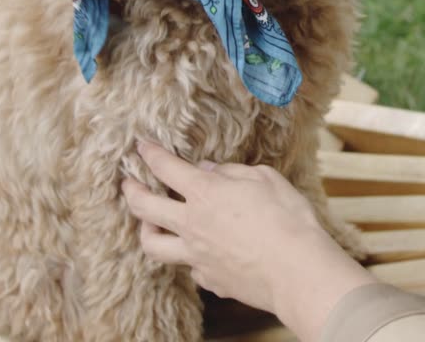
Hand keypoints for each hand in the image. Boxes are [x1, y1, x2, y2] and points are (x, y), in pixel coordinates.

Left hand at [123, 141, 375, 341]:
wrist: (297, 271)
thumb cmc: (288, 220)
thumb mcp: (266, 179)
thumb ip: (233, 172)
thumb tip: (210, 170)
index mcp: (205, 193)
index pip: (165, 168)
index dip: (149, 153)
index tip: (140, 145)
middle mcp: (192, 224)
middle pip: (145, 206)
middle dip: (131, 191)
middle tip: (127, 184)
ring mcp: (196, 255)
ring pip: (153, 245)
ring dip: (145, 230)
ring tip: (147, 224)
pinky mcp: (208, 279)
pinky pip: (190, 267)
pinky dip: (191, 257)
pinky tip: (200, 253)